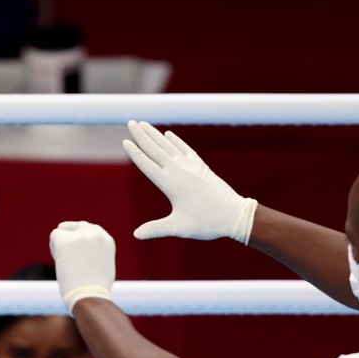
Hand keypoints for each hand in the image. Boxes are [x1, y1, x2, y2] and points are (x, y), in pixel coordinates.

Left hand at [49, 220, 114, 312]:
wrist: (90, 296)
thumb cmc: (95, 289)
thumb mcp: (103, 266)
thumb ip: (96, 253)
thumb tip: (84, 251)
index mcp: (107, 240)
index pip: (90, 230)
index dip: (81, 240)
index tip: (77, 252)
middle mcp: (96, 234)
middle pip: (77, 226)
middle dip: (70, 238)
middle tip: (67, 256)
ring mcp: (81, 236)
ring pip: (64, 230)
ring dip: (61, 244)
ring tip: (66, 263)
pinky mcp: (65, 240)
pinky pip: (54, 236)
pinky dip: (54, 249)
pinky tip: (60, 262)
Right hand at [123, 120, 257, 243]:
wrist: (233, 214)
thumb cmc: (206, 223)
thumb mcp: (178, 228)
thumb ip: (156, 229)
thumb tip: (136, 235)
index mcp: (170, 184)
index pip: (147, 165)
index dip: (135, 153)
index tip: (125, 141)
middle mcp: (179, 171)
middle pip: (155, 149)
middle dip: (142, 135)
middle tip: (130, 122)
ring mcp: (190, 166)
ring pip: (168, 145)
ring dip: (155, 134)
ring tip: (144, 124)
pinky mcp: (200, 166)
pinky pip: (184, 148)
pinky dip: (175, 140)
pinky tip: (167, 134)